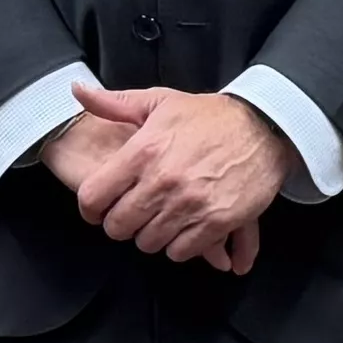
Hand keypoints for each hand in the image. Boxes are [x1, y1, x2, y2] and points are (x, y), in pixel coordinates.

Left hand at [60, 85, 290, 271]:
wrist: (265, 127)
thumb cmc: (211, 116)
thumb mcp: (161, 102)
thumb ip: (114, 103)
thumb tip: (77, 91)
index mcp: (142, 152)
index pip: (94, 197)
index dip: (91, 209)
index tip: (98, 209)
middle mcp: (162, 181)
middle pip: (118, 227)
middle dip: (121, 224)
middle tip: (133, 215)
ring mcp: (189, 205)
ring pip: (148, 242)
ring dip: (151, 235)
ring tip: (160, 220)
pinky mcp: (216, 222)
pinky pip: (181, 252)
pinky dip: (179, 245)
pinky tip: (184, 229)